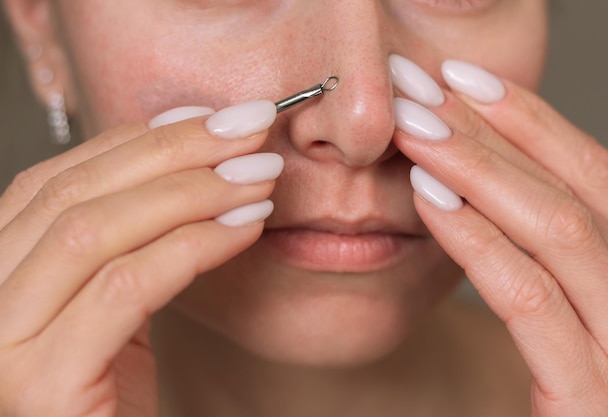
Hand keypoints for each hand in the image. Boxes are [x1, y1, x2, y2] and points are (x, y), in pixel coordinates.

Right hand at [0, 101, 281, 416]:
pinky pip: (125, 287)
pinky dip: (192, 246)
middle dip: (173, 151)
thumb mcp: (114, 304)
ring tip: (258, 176)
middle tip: (248, 130)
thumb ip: (129, 238)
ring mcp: (0, 348)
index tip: (211, 119)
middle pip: (73, 194)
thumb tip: (189, 153)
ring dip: (192, 192)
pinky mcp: (42, 387)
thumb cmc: (120, 396)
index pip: (55, 181)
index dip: (137, 140)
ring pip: (93, 230)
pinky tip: (245, 227)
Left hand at [392, 59, 607, 414]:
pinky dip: (479, 241)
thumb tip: (469, 176)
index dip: (531, 119)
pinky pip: (530, 300)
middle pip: (575, 193)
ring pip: (559, 233)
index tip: (463, 78)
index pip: (593, 177)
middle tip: (421, 91)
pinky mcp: (592, 401)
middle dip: (492, 132)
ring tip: (416, 131)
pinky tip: (430, 201)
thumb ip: (533, 251)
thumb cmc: (550, 390)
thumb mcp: (555, 313)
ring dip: (479, 171)